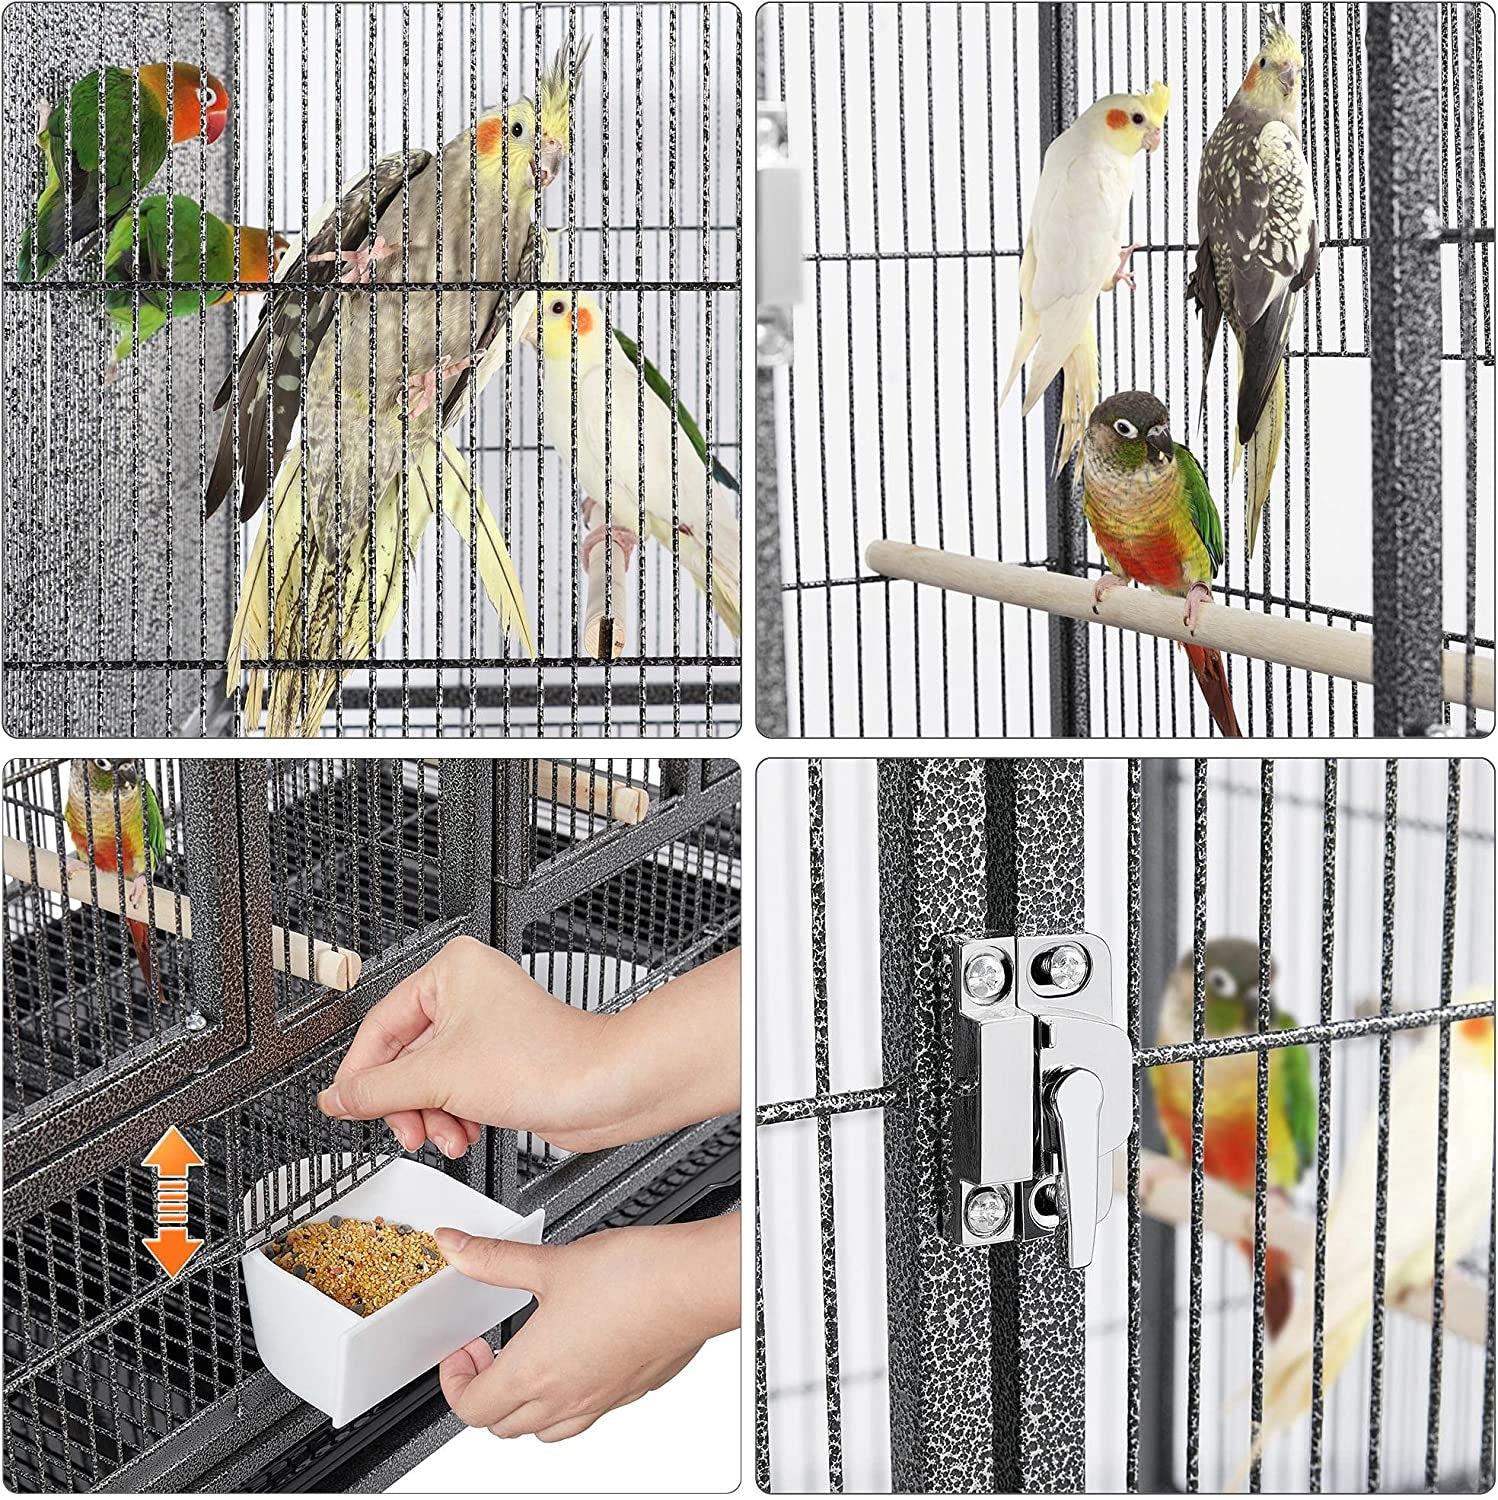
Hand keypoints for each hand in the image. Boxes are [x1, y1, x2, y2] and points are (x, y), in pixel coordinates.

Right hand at [316, 936, 621, 1157]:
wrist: (603, 1089)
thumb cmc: (546, 1061)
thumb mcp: (438, 1078)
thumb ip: (376, 1090)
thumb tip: (336, 1097)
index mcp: (451, 970)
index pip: (380, 1026)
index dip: (361, 1074)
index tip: (345, 1106)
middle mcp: (468, 991)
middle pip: (403, 1057)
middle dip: (407, 1102)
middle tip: (408, 1130)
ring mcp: (485, 1025)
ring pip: (428, 1078)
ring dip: (431, 1115)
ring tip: (446, 1136)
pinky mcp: (500, 1058)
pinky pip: (454, 1089)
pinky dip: (453, 1115)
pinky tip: (465, 1132)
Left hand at [437, 1212, 739, 1440]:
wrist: (693, 1285)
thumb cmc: (633, 1277)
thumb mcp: (550, 1261)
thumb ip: (495, 1259)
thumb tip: (456, 1247)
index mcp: (535, 1372)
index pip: (470, 1407)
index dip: (455, 1379)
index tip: (464, 1349)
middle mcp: (564, 1398)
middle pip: (501, 1426)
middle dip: (484, 1392)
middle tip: (489, 1352)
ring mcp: (599, 1401)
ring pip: (543, 1431)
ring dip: (523, 1406)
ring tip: (527, 1359)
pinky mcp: (629, 1393)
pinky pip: (584, 1416)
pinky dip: (566, 1401)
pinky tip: (576, 1358)